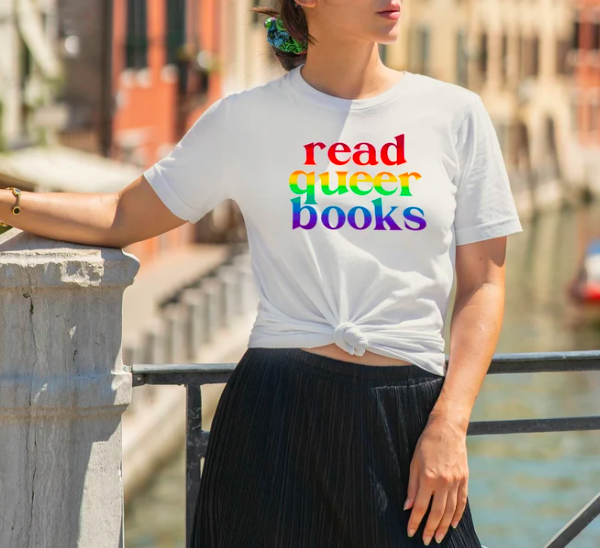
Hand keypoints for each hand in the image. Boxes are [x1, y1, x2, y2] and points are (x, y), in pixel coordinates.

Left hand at [404, 414, 468, 544]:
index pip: (420, 506)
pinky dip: (457, 515)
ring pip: (450, 511)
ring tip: (438, 537)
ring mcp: (456, 482)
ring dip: (443, 526)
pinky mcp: (464, 479)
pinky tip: (452, 524)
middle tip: (426, 540)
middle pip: (436, 513)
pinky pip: (462, 502)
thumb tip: (407, 506)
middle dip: (430, 529)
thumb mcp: (414, 462)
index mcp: (428, 477)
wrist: (447, 428)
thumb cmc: (427, 443)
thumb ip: (411, 485)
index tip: (411, 532)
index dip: (415, 521)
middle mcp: (444, 482)